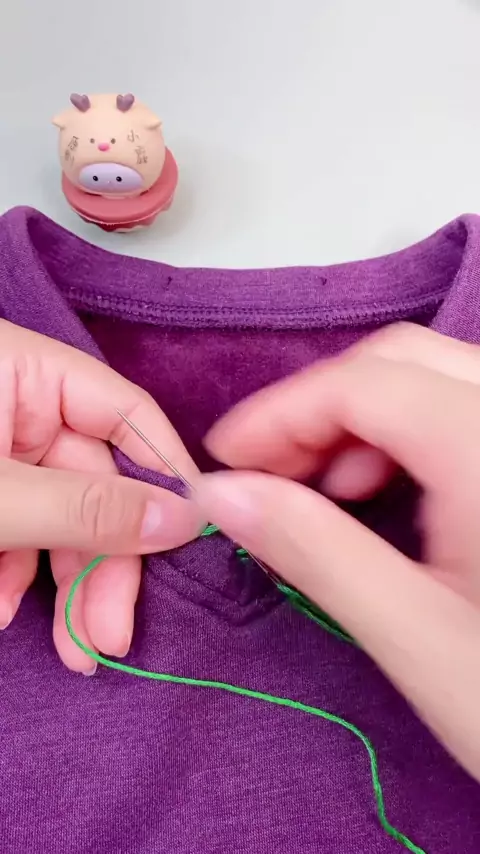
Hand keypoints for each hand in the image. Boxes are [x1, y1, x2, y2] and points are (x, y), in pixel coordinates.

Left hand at [0, 321, 201, 673]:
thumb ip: (84, 507)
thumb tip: (182, 517)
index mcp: (26, 371)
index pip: (126, 415)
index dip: (165, 477)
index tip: (190, 540)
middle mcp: (20, 404)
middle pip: (96, 483)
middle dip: (104, 563)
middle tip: (110, 634)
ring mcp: (0, 449)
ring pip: (58, 516)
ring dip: (61, 584)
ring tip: (67, 647)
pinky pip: (18, 527)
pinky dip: (16, 573)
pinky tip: (2, 610)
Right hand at [195, 323, 479, 781]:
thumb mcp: (414, 633)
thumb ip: (313, 551)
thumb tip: (221, 494)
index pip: (361, 384)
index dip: (278, 415)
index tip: (222, 463)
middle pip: (399, 362)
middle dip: (319, 411)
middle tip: (269, 477)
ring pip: (433, 377)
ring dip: (362, 419)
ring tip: (324, 491)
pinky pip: (461, 409)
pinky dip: (407, 434)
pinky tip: (385, 491)